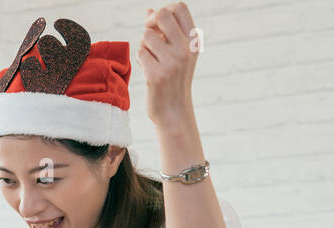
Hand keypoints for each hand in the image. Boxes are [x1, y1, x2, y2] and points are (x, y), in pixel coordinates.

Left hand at [139, 4, 198, 126]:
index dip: (164, 9)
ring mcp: (172, 62)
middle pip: (162, 15)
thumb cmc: (174, 79)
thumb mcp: (177, 53)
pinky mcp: (156, 74)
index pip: (179, 7)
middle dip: (150, 23)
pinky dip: (141, 59)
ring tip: (151, 58)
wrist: (174, 110)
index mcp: (193, 40)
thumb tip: (149, 11)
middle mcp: (185, 48)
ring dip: (144, 46)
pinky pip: (140, 53)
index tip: (158, 23)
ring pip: (146, 36)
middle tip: (149, 36)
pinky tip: (148, 69)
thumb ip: (165, 32)